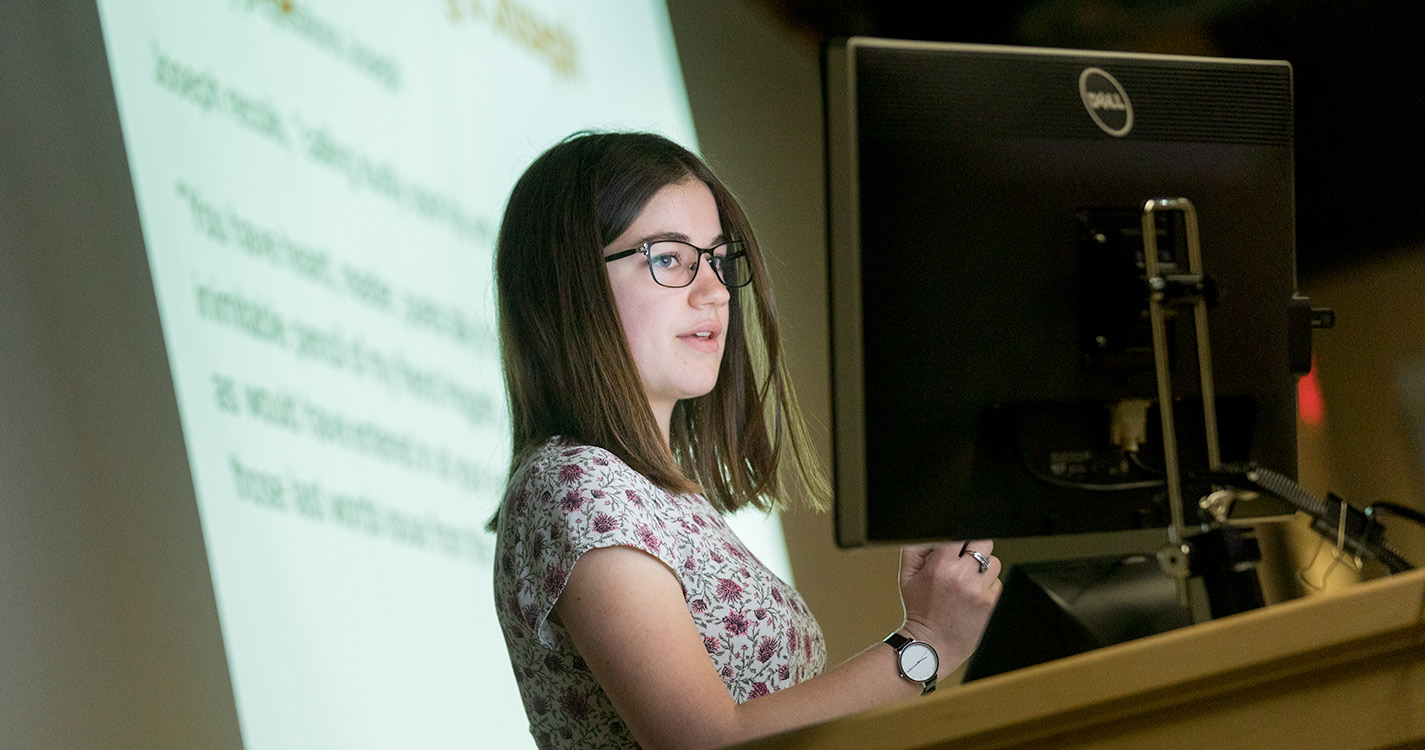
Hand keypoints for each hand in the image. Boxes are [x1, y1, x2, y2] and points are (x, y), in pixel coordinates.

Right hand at [897, 541, 1001, 666]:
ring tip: (968, 581)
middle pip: (984, 543)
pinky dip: (988, 587)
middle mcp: (963, 578)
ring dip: (984, 568)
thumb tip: (933, 535)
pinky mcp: (992, 605)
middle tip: (966, 560)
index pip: (961, 535)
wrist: (932, 645)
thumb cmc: (919, 610)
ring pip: (994, 563)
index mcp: (941, 567)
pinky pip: (998, 584)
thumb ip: (916, 549)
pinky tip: (973, 596)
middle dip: (975, 548)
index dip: (960, 539)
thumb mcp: (907, 576)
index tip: (957, 546)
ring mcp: (980, 592)